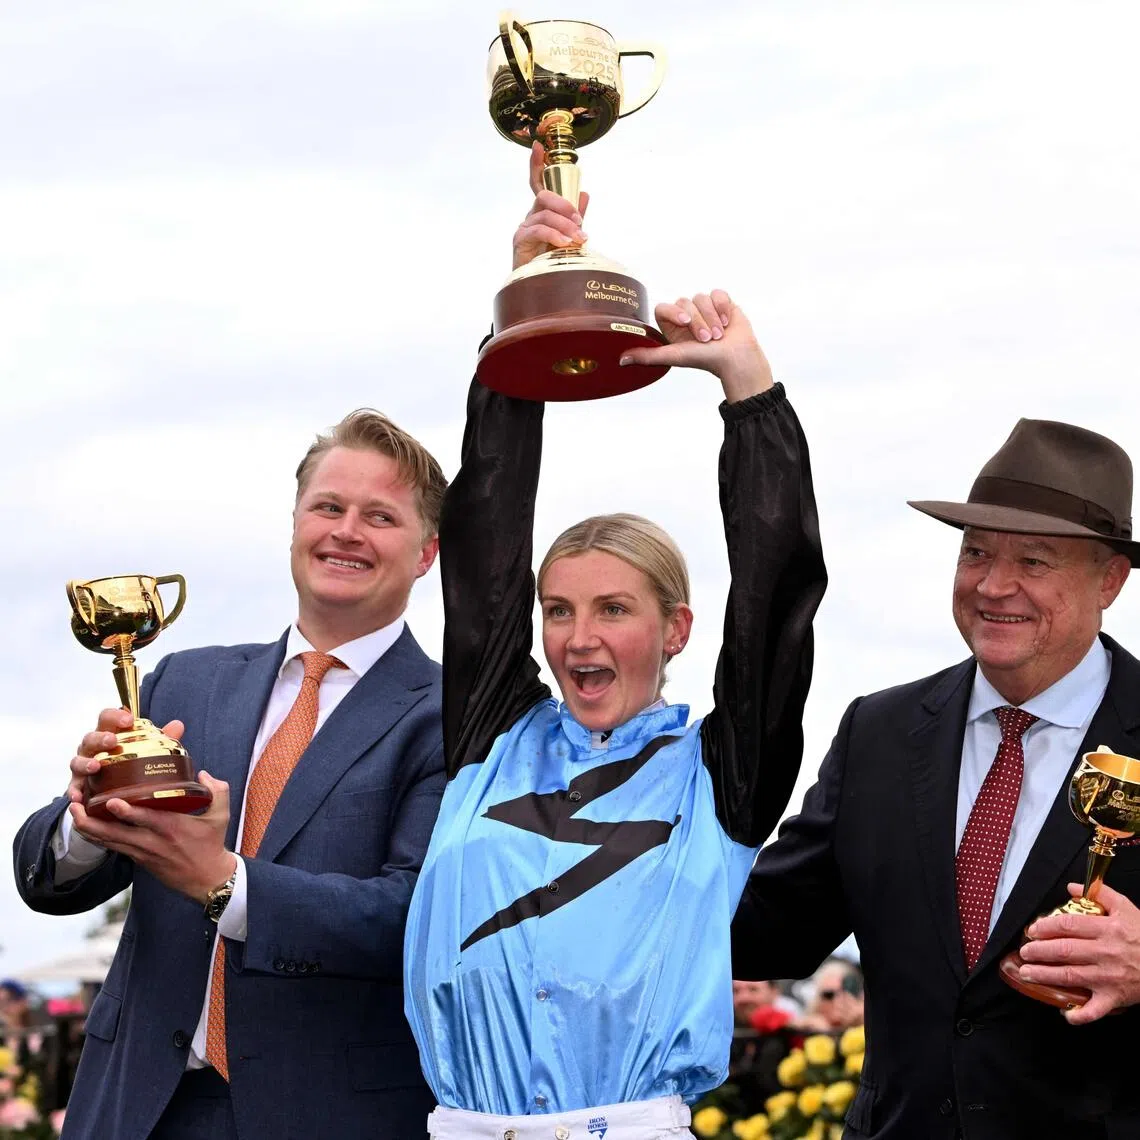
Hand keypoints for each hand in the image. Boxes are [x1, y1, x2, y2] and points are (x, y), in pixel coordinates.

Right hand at [67, 709, 186, 802]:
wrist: (110, 788)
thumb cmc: (129, 762)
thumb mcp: (145, 750)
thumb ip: (161, 739)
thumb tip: (178, 725)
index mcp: (108, 734)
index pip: (107, 718)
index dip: (115, 716)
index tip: (129, 720)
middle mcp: (92, 748)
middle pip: (90, 738)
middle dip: (101, 738)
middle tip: (112, 741)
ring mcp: (82, 766)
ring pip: (77, 760)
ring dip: (85, 763)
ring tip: (96, 767)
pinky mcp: (77, 785)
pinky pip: (72, 787)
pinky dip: (73, 791)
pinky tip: (77, 796)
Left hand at [69, 771, 234, 903]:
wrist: (207, 879)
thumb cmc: (212, 845)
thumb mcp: (221, 816)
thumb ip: (216, 790)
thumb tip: (203, 773)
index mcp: (172, 828)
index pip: (145, 819)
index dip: (126, 812)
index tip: (110, 801)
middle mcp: (152, 840)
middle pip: (114, 832)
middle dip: (91, 819)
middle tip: (74, 802)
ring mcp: (141, 851)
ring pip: (107, 840)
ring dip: (87, 826)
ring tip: (72, 809)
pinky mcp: (137, 858)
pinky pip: (111, 846)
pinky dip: (96, 835)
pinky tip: (84, 824)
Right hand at [512, 140, 589, 269]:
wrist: (542, 290)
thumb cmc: (554, 261)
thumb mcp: (570, 236)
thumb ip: (575, 217)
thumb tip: (584, 193)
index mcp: (543, 212)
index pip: (538, 184)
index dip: (537, 165)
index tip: (538, 146)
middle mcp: (531, 216)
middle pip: (543, 196)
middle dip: (564, 204)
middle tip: (579, 221)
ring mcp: (524, 228)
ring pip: (544, 214)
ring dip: (564, 225)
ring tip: (577, 240)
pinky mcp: (520, 241)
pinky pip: (537, 230)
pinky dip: (553, 235)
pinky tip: (564, 244)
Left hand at [620, 290, 774, 402]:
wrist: (736, 357)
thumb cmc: (706, 360)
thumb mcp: (673, 357)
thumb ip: (648, 356)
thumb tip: (621, 360)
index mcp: (672, 327)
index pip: (663, 307)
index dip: (674, 312)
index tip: (686, 322)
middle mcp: (686, 316)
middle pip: (684, 302)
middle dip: (698, 322)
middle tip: (707, 339)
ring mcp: (704, 308)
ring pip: (701, 297)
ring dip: (711, 318)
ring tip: (719, 335)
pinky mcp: (721, 302)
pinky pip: (717, 293)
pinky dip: (723, 307)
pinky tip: (727, 322)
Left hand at [1019, 882, 1139, 1023]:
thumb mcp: (1126, 909)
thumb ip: (1100, 894)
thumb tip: (1072, 887)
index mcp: (1107, 929)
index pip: (1068, 925)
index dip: (1045, 927)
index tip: (1032, 930)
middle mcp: (1105, 953)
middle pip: (1064, 951)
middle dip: (1039, 951)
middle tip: (1024, 952)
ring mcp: (1110, 977)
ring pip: (1071, 976)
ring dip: (1045, 975)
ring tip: (1027, 973)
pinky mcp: (1116, 997)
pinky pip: (1095, 1010)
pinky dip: (1079, 1014)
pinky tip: (1065, 1013)